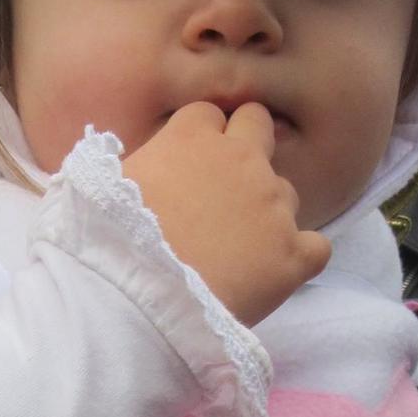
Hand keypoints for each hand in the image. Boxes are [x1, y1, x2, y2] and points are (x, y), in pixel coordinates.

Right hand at [121, 103, 329, 325]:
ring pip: (287, 191)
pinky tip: (274, 273)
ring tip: (238, 248)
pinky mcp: (294, 253)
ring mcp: (273, 205)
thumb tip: (138, 165)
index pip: (207, 115)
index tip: (188, 165)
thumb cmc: (105, 243)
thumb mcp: (100, 186)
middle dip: (248, 146)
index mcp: (192, 138)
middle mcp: (241, 159)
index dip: (199, 139)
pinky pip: (317, 246)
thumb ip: (133, 164)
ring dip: (268, 210)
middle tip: (226, 187)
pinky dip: (299, 256)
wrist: (136, 301)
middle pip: (259, 124)